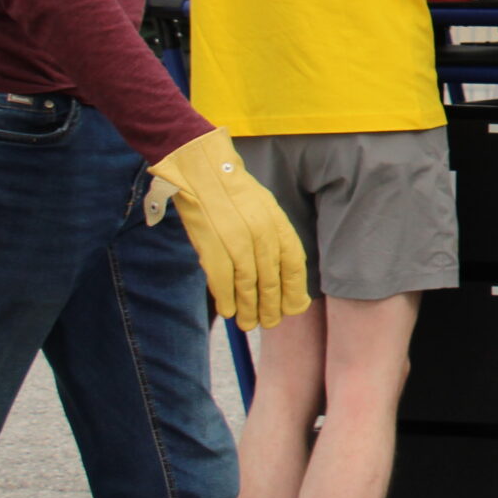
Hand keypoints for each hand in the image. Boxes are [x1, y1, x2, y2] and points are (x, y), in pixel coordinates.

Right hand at [143, 129, 309, 330]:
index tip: (293, 308)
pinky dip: (227, 300)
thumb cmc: (233, 193)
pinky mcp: (214, 247)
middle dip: (272, 307)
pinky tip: (230, 311)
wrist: (203, 172)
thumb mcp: (264, 210)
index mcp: (279, 225)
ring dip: (250, 310)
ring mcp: (238, 243)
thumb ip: (273, 238)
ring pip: (248, 286)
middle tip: (269, 323)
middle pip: (272, 281)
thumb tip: (281, 273)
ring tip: (250, 324)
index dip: (294, 291)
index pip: (294, 266)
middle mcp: (263, 236)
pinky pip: (223, 282)